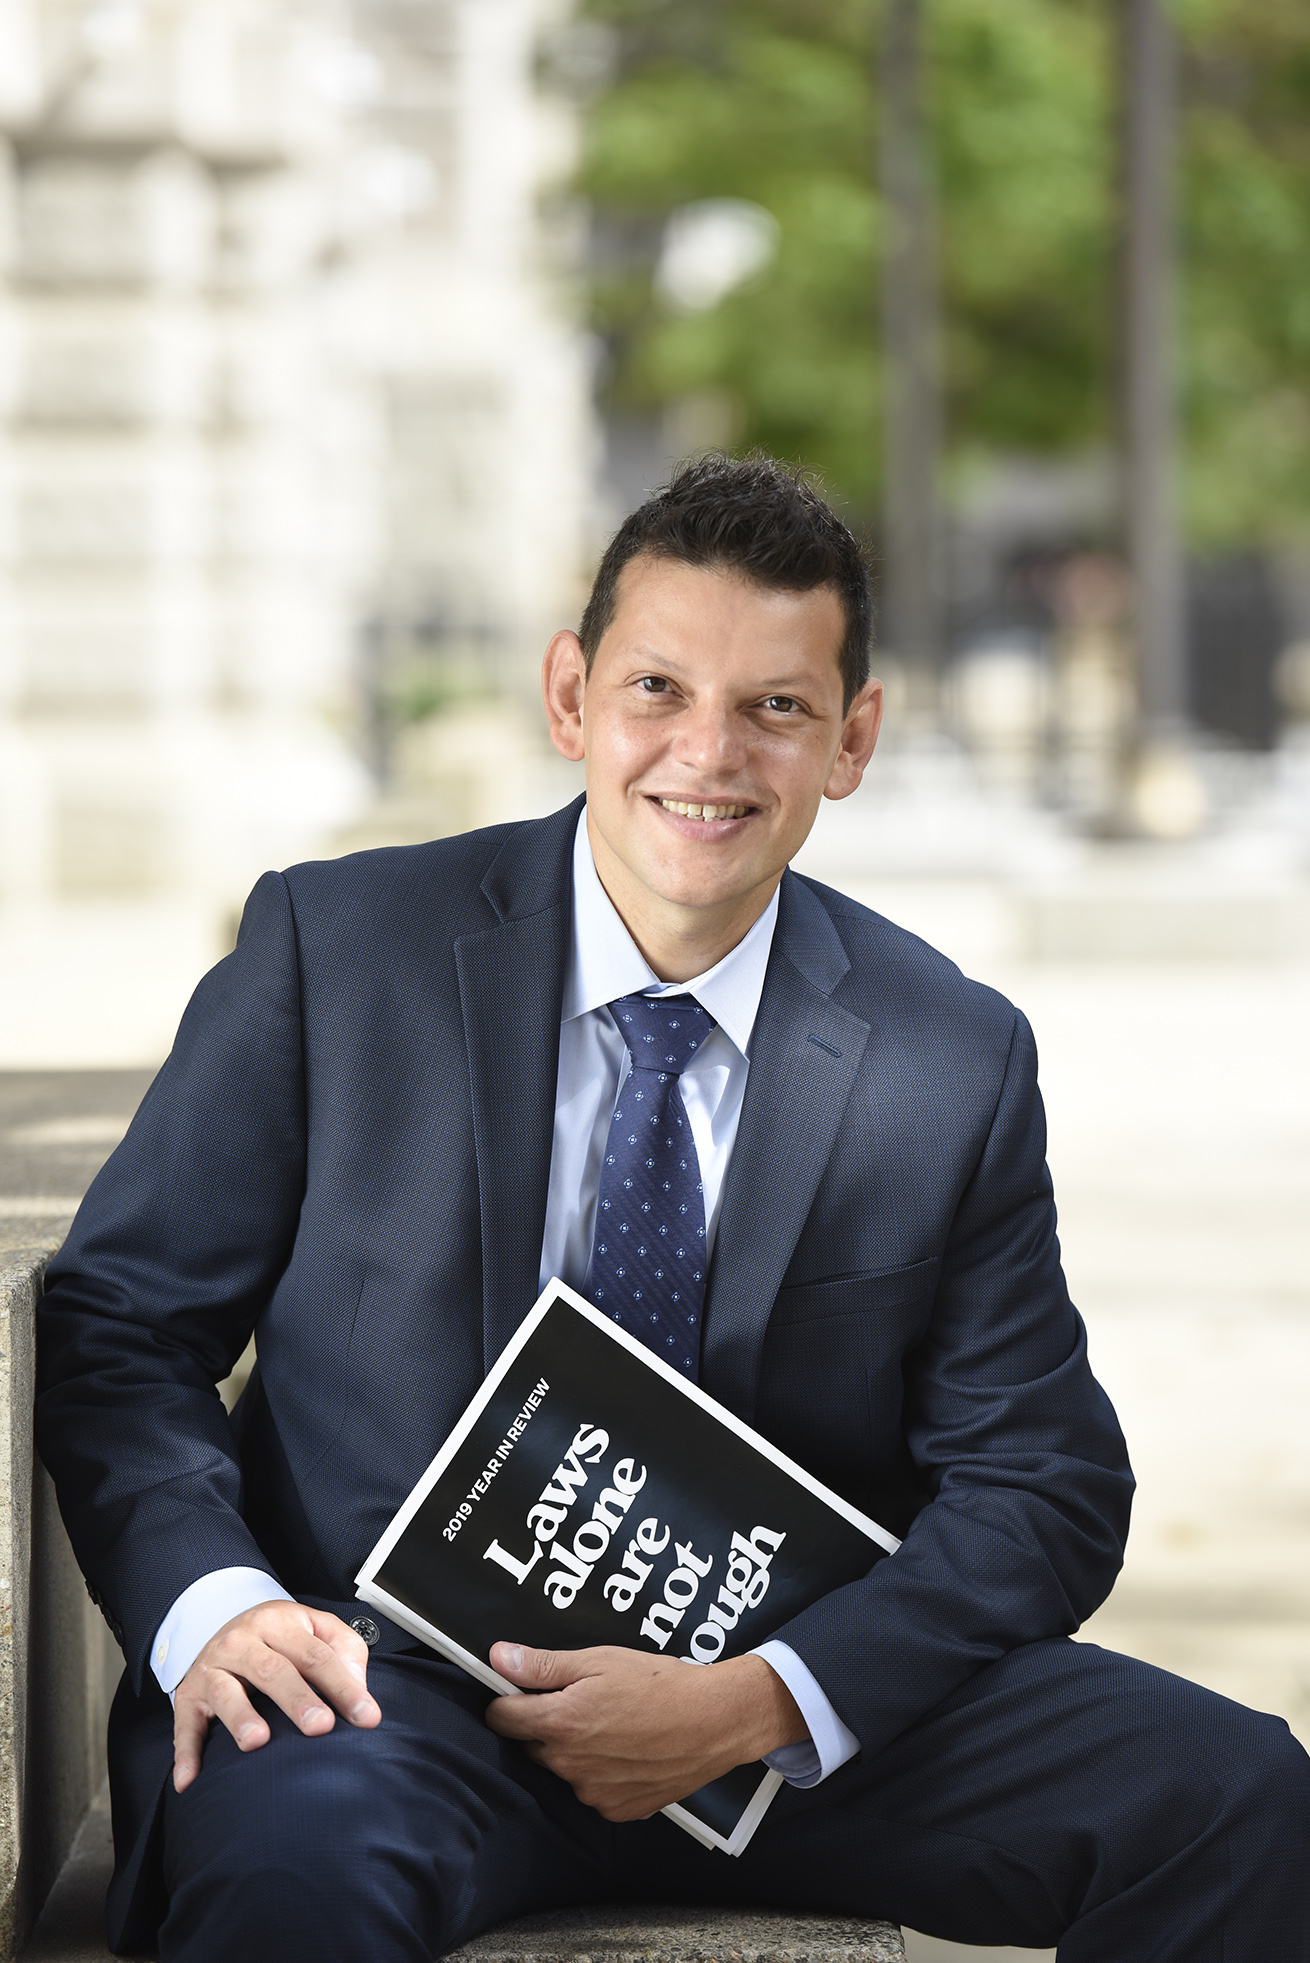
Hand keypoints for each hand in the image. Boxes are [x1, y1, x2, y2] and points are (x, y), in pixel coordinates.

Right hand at [172, 1600, 380, 1793]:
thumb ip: (344, 1650)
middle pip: (273, 1670)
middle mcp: (242, 1642)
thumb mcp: (315, 1628)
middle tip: (321, 1726)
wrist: (220, 1623)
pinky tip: (191, 1778)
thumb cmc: (278, 1637)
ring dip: (241, 1717)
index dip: (343, 1685)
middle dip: (298, 1699)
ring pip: (226, 1692)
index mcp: (279, 1623)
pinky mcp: (188, 1697)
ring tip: (259, 1741)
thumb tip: (357, 1687)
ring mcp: (213, 1668)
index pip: (317, 1655)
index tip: (366, 1716)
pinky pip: (185, 1725)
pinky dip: (186, 1753)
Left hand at [484, 1642, 806, 1819]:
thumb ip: (542, 1665)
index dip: (507, 1698)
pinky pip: (594, 1790)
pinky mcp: (618, 1809)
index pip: (501, 1718)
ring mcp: (593, 1792)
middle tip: (585, 1700)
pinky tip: (628, 1749)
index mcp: (559, 1723)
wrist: (715, 1721)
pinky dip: (603, 1772)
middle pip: (533, 1744)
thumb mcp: (599, 1660)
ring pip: (564, 1768)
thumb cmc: (660, 1684)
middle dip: (546, 1723)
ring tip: (615, 1723)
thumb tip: (498, 1657)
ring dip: (576, 1750)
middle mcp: (569, 1765)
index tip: (523, 1689)